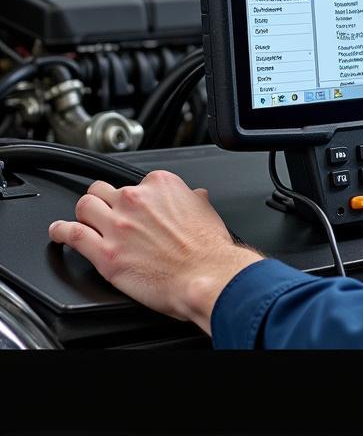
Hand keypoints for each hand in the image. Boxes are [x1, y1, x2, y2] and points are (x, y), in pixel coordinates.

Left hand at [48, 170, 262, 333]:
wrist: (205, 276)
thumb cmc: (208, 249)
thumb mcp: (206, 211)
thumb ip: (193, 199)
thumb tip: (194, 197)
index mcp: (161, 185)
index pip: (135, 182)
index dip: (134, 197)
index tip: (136, 208)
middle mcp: (136, 200)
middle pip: (103, 189)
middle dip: (104, 200)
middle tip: (107, 213)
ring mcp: (118, 225)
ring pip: (84, 205)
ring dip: (83, 213)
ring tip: (83, 221)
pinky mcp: (105, 253)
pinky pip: (71, 234)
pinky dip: (60, 231)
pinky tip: (58, 232)